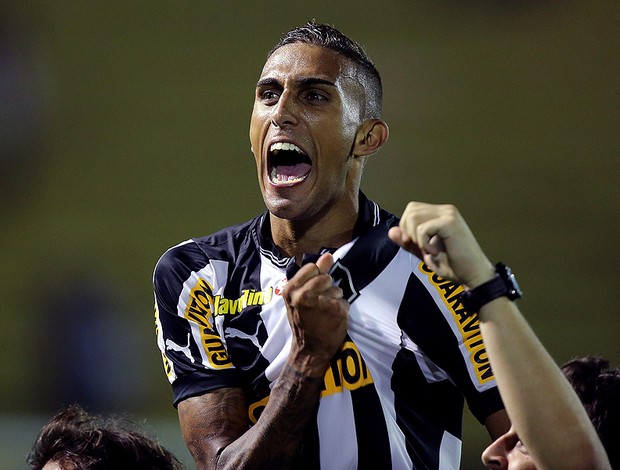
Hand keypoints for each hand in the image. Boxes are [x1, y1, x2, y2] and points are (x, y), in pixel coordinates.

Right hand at [282, 253, 348, 375]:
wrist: (310, 348)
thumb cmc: (303, 321)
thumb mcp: (299, 297)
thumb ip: (312, 275)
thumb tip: (328, 255)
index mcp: (291, 290)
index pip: (312, 267)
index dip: (317, 276)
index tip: (315, 288)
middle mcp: (304, 295)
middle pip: (326, 277)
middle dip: (327, 288)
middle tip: (319, 303)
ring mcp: (321, 302)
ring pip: (337, 289)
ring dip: (335, 299)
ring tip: (325, 313)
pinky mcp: (336, 310)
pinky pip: (345, 301)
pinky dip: (342, 309)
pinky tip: (332, 319)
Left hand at [388, 202, 494, 287]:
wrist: (474, 276)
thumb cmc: (453, 265)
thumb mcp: (424, 253)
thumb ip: (408, 242)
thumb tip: (391, 231)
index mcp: (440, 214)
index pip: (411, 210)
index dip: (407, 228)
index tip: (419, 246)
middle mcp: (445, 210)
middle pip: (410, 211)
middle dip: (409, 232)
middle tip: (424, 248)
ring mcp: (448, 214)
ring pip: (413, 218)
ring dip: (417, 239)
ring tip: (431, 250)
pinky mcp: (449, 223)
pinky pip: (422, 229)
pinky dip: (424, 244)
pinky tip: (436, 252)